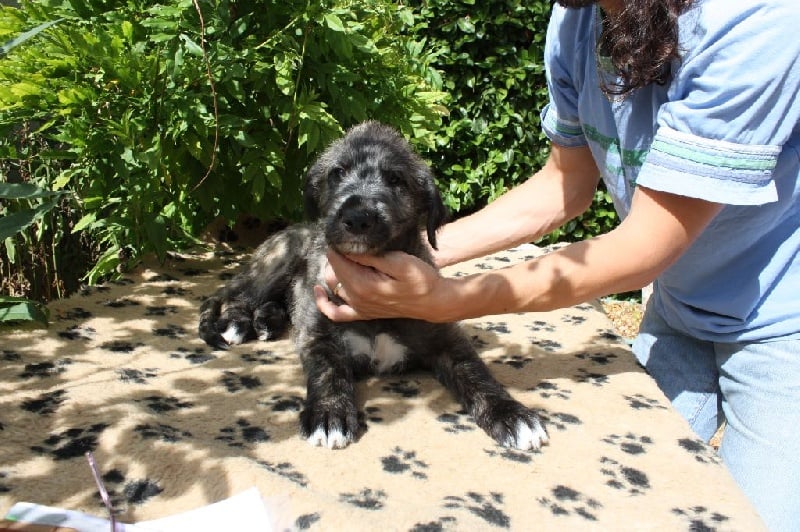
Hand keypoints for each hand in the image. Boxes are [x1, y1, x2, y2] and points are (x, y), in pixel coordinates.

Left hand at [313, 249, 448, 321]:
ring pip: (333, 285)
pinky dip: (324, 303)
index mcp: (363, 284)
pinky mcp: (362, 313)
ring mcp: (358, 308)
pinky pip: (336, 313)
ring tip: (348, 256)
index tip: (348, 234)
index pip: (337, 259)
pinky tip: (319, 290)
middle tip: (355, 244)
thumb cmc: (420, 279)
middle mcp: (356, 298)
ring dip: (333, 270)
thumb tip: (348, 248)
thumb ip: (371, 257)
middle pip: (333, 271)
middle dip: (338, 254)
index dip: (339, 244)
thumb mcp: (399, 262)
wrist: (433, 302)